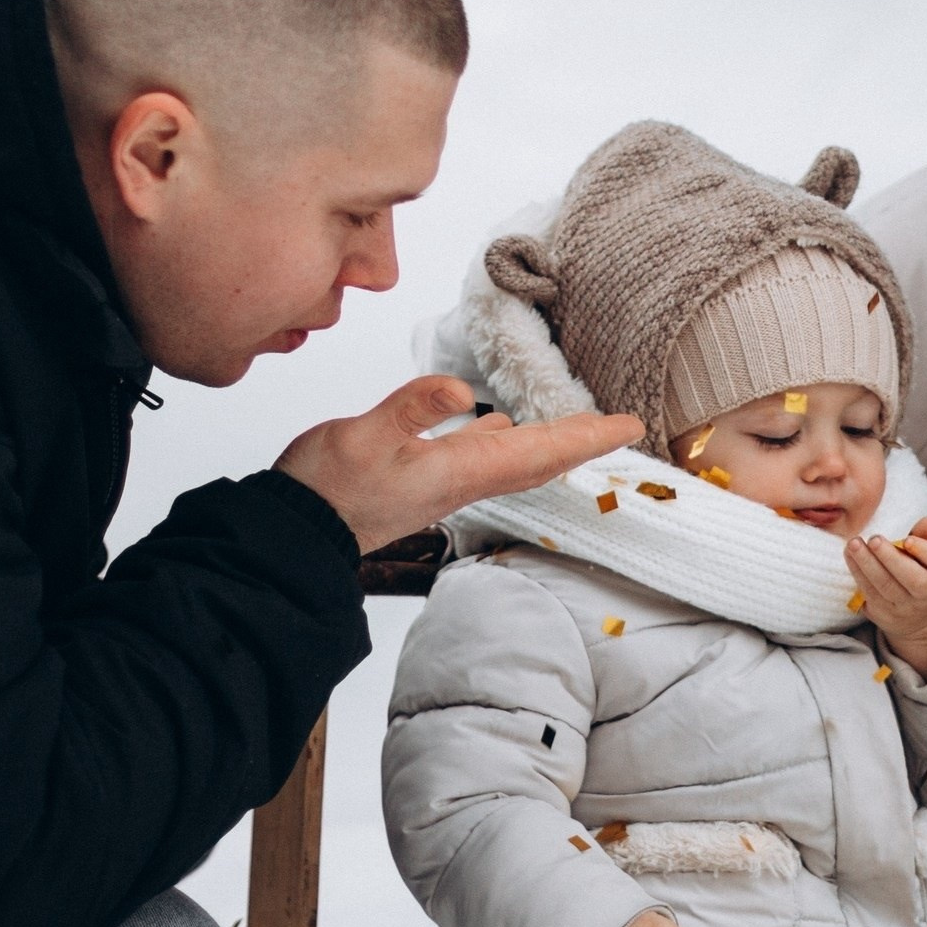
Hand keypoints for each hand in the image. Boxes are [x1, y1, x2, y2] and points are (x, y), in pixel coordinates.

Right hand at [277, 376, 642, 553]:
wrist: (298, 533)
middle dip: (582, 441)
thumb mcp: (364, 434)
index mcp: (459, 470)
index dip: (587, 437)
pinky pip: (483, 459)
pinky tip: (503, 427)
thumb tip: (462, 392)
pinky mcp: (425, 481)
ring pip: (513, 460)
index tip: (629, 427)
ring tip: (578, 425)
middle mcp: (462, 481)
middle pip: (538, 460)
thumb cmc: (326, 487)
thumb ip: (412, 409)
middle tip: (621, 428)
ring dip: (550, 442)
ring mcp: (445, 483)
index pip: (540, 451)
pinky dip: (507, 442)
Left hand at [848, 518, 926, 679]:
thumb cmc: (922, 573)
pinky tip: (849, 554)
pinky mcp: (883, 614)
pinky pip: (869, 593)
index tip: (908, 540)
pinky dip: (858, 572)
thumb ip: (926, 537)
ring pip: (886, 587)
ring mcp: (905, 608)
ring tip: (854, 543)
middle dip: (892, 558)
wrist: (915, 617)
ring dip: (867, 563)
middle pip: (914, 580)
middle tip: (874, 539)